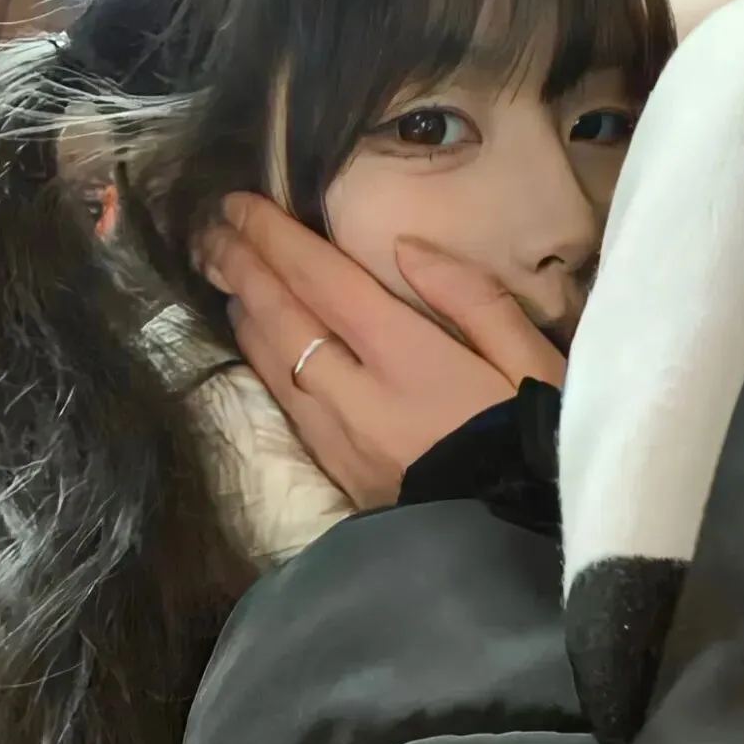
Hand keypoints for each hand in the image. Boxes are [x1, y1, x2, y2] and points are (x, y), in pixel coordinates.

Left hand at [198, 194, 565, 509]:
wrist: (519, 539)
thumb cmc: (534, 436)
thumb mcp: (531, 358)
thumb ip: (472, 297)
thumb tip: (405, 247)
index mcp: (410, 360)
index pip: (324, 284)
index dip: (274, 239)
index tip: (238, 204)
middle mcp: (359, 397)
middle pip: (282, 320)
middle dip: (241, 267)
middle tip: (210, 228)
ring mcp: (340, 440)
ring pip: (273, 364)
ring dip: (245, 311)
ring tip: (224, 271)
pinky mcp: (339, 472)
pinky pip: (287, 404)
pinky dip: (264, 360)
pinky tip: (259, 339)